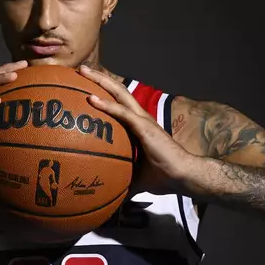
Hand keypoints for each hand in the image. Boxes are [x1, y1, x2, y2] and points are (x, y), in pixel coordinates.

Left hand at [78, 65, 191, 194]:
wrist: (183, 176)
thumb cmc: (164, 176)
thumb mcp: (136, 178)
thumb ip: (122, 181)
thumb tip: (109, 194)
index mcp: (139, 125)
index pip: (119, 102)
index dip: (104, 92)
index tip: (86, 85)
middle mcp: (140, 117)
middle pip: (117, 90)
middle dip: (99, 78)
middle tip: (81, 70)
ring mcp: (143, 120)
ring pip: (119, 93)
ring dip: (100, 81)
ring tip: (83, 72)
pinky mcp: (145, 127)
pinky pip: (122, 112)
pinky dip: (106, 105)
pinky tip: (91, 99)